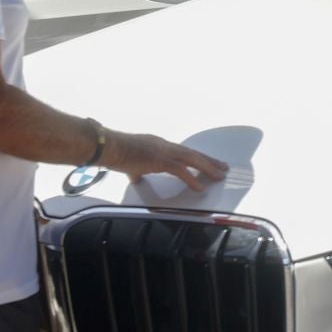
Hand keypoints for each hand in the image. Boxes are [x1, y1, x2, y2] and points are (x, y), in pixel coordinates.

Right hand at [113, 132, 228, 190]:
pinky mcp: (159, 160)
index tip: (209, 163)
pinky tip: (200, 187)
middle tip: (223, 168)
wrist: (108, 147)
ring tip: (219, 175)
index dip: (198, 158)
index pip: (184, 152)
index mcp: (159, 145)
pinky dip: (192, 179)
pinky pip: (180, 170)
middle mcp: (165, 145)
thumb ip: (136, 170)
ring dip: (207, 168)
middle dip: (209, 161)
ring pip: (191, 159)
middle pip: (193, 153)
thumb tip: (136, 177)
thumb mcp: (130, 163)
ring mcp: (163, 151)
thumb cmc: (115, 153)